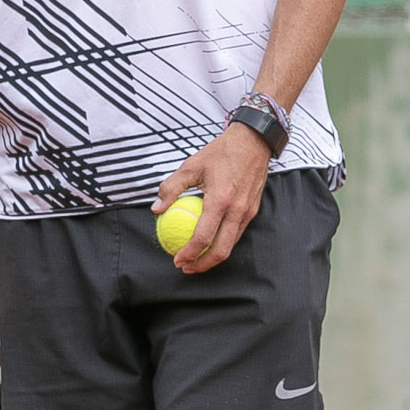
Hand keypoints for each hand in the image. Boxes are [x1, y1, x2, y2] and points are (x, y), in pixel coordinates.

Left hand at [152, 122, 270, 273]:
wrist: (254, 141)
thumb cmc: (221, 152)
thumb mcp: (191, 165)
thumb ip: (171, 188)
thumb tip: (156, 208)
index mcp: (220, 201)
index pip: (203, 237)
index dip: (189, 253)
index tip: (177, 260)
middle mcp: (237, 211)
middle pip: (221, 250)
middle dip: (202, 265)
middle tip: (186, 267)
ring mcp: (247, 212)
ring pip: (231, 245)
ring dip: (213, 257)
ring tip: (196, 259)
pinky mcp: (253, 211)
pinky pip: (237, 234)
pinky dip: (223, 243)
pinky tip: (210, 242)